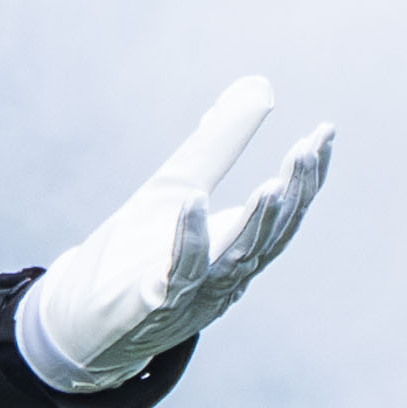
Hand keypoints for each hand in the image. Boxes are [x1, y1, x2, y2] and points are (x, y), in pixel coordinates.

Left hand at [24, 77, 332, 392]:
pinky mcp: (153, 305)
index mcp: (237, 249)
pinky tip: (193, 202)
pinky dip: (189, 239)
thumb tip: (259, 87)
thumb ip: (216, 144)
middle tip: (307, 151)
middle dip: (294, 194)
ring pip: (236, 259)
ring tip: (273, 185)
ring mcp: (193, 295)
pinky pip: (177, 273)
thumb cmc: (135, 253)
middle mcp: (226, 277)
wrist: (80, 320)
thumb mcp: (177, 185)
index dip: (309, 177)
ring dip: (257, 223)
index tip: (326, 132)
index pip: (285, 212)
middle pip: (271, 235)